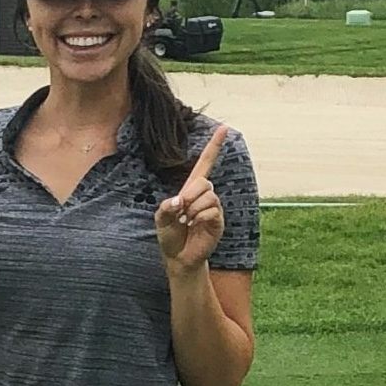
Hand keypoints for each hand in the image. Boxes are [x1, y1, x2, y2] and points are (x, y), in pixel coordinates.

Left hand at [154, 125, 227, 274]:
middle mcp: (205, 195)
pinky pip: (212, 211)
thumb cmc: (169, 236)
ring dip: (194, 209)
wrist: (178, 257)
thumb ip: (166, 207)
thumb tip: (180, 201)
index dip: (214, 146)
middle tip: (181, 211)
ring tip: (187, 221)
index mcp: (190, 189)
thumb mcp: (160, 219)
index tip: (225, 128)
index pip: (205, 163)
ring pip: (209, 196)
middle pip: (203, 182)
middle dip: (190, 195)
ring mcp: (213, 208)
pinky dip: (200, 217)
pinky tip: (195, 226)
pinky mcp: (218, 221)